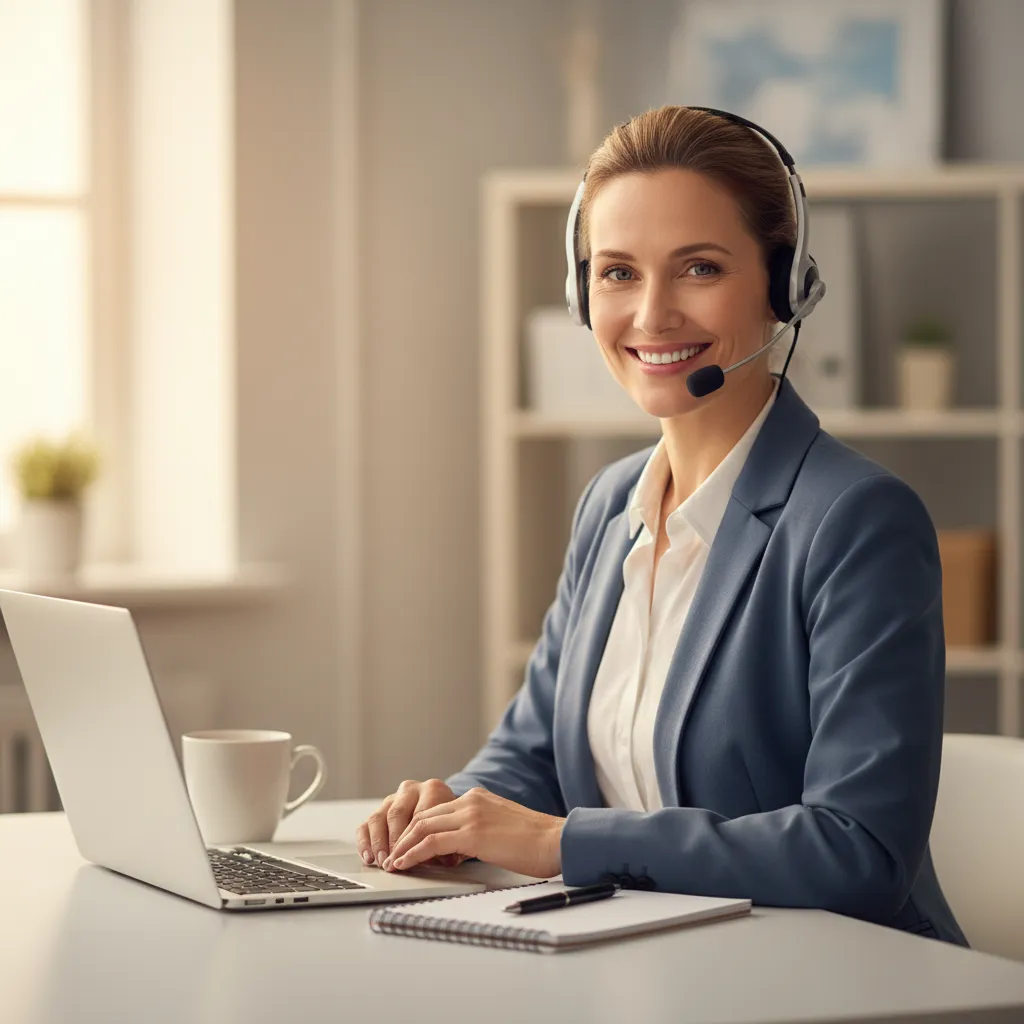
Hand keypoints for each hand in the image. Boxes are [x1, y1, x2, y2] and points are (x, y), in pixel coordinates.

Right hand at [355, 779, 465, 868]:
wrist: (449, 812)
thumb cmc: (451, 824)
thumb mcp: (454, 830)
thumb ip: (447, 842)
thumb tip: (441, 861)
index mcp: (433, 789)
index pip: (420, 814)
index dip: (414, 840)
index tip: (411, 859)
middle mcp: (411, 790)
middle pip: (396, 814)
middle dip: (394, 842)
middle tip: (394, 862)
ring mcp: (393, 798)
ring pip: (378, 818)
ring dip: (378, 843)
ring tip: (382, 862)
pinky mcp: (380, 810)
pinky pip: (365, 825)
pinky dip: (364, 842)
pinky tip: (369, 857)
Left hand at [383, 787, 563, 878]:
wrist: (556, 841)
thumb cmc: (536, 842)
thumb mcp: (502, 827)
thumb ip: (479, 830)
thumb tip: (461, 848)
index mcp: (478, 797)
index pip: (436, 811)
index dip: (416, 829)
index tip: (404, 845)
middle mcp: (471, 800)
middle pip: (424, 816)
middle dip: (403, 837)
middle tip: (391, 855)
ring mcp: (471, 814)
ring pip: (422, 827)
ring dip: (403, 846)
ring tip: (393, 863)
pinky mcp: (472, 833)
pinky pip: (431, 842)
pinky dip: (413, 853)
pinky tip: (405, 864)